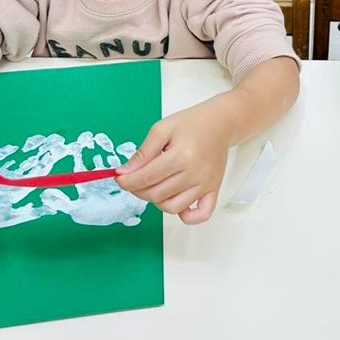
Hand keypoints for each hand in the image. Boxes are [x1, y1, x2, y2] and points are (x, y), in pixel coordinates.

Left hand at [116, 102, 230, 224]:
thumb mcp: (162, 129)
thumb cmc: (192, 123)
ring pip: (172, 207)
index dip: (127, 181)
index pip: (146, 178)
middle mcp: (194, 173)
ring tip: (154, 186)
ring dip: (156, 201)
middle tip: (134, 180)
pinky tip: (177, 204)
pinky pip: (202, 214)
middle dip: (138, 190)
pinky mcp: (214, 190)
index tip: (119, 178)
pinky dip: (187, 216)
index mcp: (181, 156)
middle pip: (156, 194)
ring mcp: (205, 184)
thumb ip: (143, 152)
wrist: (220, 123)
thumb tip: (125, 173)